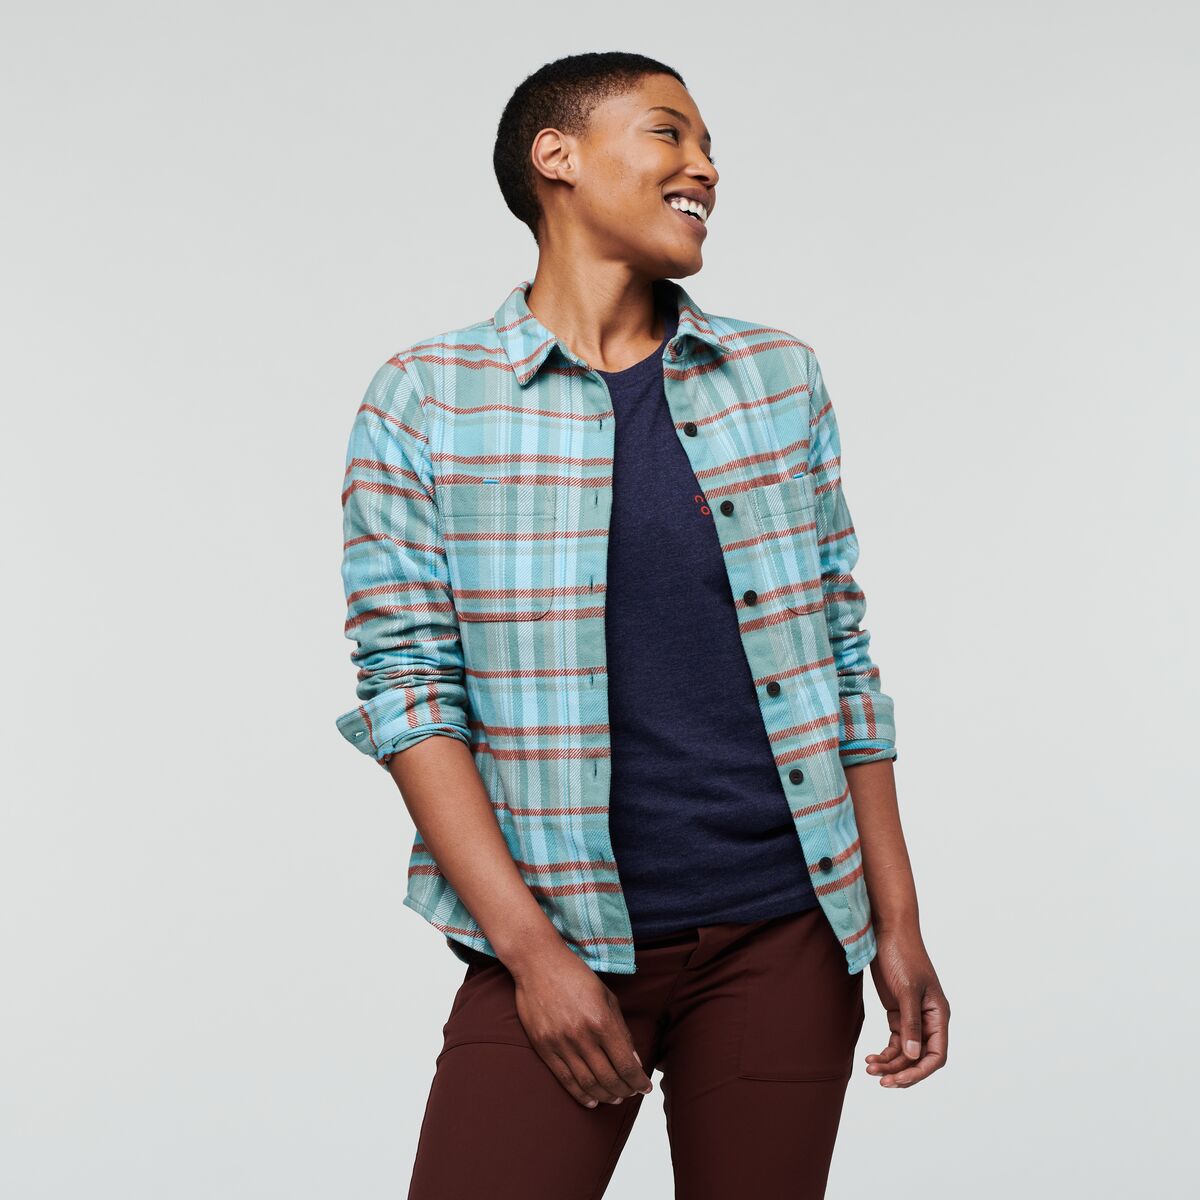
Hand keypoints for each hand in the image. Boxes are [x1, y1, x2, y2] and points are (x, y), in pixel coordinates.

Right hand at [509, 949, 653, 1108]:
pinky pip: (565, 1079)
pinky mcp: (544, 1047)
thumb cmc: (576, 976)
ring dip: (605, 1095)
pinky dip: (580, 1094)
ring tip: (615, 1098)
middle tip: (632, 1093)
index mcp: (601, 1020)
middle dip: (625, 1090)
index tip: (645, 1087)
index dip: (638, 1081)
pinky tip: (592, 1100)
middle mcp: (581, 1036)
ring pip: (587, 1083)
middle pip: (608, 1078)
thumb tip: (633, 1060)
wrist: (538, 963)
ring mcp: (560, 1043)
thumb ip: (620, 1029)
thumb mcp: (606, 996)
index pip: (625, 1064)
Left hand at [865, 925, 949, 1087]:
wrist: (886, 932)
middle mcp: (928, 1019)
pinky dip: (884, 1051)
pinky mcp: (897, 1011)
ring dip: (889, 1063)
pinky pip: (895, 1041)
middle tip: (880, 1080)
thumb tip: (914, 1056)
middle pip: (919, 1058)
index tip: (899, 1080)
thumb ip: (911, 1023)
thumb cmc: (902, 955)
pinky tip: (870, 1057)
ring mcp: (912, 1016)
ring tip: (869, 1068)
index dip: (920, 1072)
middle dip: (901, 1071)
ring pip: (905, 1051)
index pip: (936, 1055)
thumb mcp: (907, 990)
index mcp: (939, 1015)